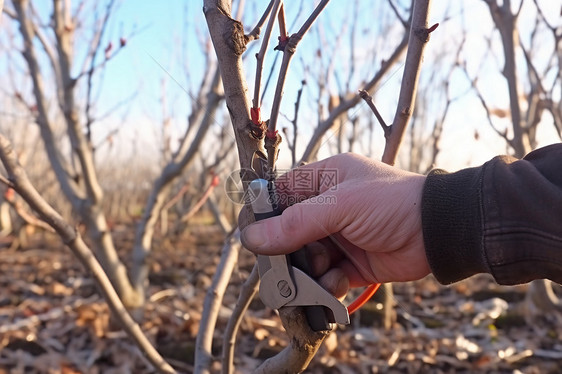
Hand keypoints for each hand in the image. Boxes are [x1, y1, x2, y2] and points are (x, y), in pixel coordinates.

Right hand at [240, 153, 430, 297]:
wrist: (438, 232)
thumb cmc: (392, 203)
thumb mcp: (340, 205)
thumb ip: (295, 223)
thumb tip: (252, 238)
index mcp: (324, 179)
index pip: (281, 194)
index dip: (265, 214)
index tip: (252, 236)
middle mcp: (329, 207)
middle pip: (289, 231)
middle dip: (287, 251)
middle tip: (286, 264)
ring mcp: (340, 236)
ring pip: (305, 258)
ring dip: (309, 270)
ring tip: (324, 270)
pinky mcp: (351, 263)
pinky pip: (325, 277)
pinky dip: (328, 283)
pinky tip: (339, 280)